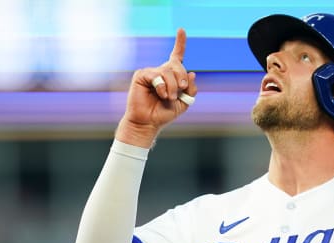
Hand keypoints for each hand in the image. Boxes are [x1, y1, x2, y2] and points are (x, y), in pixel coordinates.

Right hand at [116, 28, 197, 147]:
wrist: (149, 122)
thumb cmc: (164, 113)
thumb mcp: (184, 102)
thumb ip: (191, 89)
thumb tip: (192, 72)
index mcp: (171, 76)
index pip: (177, 56)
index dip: (180, 43)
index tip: (181, 29)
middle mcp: (161, 71)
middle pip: (176, 64)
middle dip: (182, 77)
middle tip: (182, 89)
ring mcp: (151, 72)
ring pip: (168, 71)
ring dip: (173, 86)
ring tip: (169, 98)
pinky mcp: (141, 75)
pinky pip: (157, 76)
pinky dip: (162, 87)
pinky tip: (161, 95)